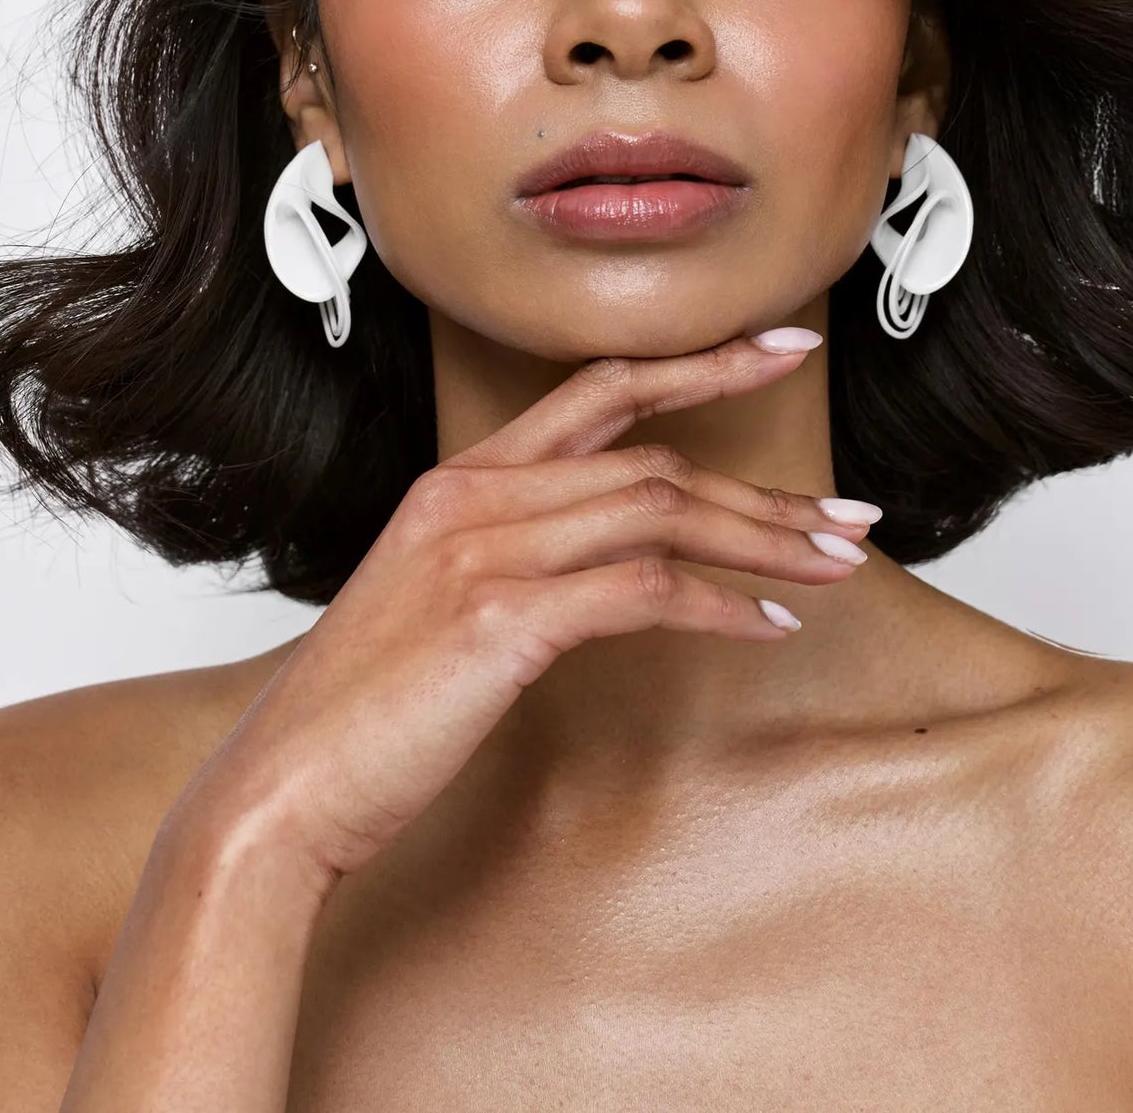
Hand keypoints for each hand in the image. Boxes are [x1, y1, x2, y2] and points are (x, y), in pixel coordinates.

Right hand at [180, 329, 876, 887]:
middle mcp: (472, 495)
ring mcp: (484, 551)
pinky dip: (718, 604)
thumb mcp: (437, 605)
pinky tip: (767, 629)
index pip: (599, 392)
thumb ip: (512, 560)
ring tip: (833, 570)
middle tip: (851, 513)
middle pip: (651, 455)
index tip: (780, 345)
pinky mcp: (501, 619)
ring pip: (659, 510)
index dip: (699, 364)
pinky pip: (642, 590)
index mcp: (458, 481)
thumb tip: (608, 567)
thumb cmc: (364, 710)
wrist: (281, 789)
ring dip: (761, 539)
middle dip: (764, 483)